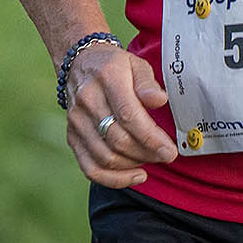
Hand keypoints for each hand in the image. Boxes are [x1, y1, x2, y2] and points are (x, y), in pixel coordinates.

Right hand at [65, 44, 177, 187]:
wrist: (81, 64)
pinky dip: (114, 179)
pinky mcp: (72, 137)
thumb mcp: (136, 64)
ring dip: (134, 164)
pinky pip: (90, 168)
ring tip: (153, 159)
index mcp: (107, 78)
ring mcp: (76, 121)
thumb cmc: (115, 66)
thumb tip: (159, 101)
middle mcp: (87, 101)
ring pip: (105, 157)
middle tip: (166, 155)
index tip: (170, 151)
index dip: (151, 138)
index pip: (129, 115)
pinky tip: (136, 175)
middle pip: (118, 140)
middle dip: (147, 153)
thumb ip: (148, 83)